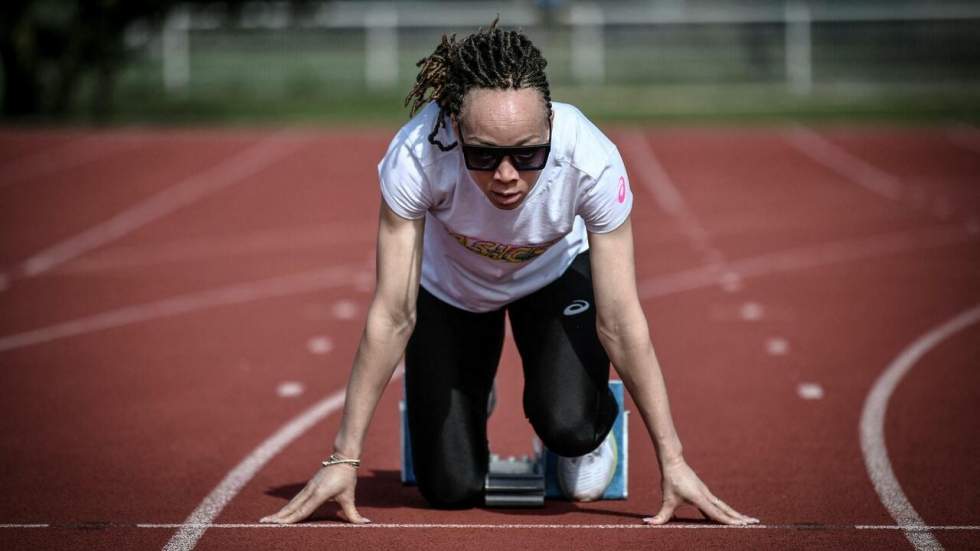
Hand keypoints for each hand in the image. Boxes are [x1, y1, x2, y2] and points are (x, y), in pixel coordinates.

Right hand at [259, 463, 370, 524]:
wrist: (342, 457)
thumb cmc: (346, 477)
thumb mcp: (350, 496)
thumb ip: (354, 513)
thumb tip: (366, 523)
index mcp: (319, 494)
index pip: (302, 510)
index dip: (290, 519)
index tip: (278, 524)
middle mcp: (310, 491)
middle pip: (291, 507)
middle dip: (277, 516)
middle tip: (263, 523)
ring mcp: (308, 489)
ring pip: (291, 503)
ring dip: (280, 512)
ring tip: (267, 520)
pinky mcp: (308, 487)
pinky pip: (295, 499)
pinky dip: (287, 507)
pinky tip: (281, 513)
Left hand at [643, 458, 758, 525]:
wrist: (674, 461)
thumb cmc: (670, 480)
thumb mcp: (666, 499)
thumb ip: (660, 515)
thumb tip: (648, 524)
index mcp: (700, 498)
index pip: (716, 513)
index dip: (729, 521)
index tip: (742, 526)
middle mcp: (707, 496)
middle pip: (726, 509)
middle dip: (740, 518)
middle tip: (755, 523)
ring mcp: (707, 493)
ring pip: (724, 506)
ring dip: (736, 514)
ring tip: (748, 521)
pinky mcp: (704, 492)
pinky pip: (717, 504)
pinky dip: (725, 510)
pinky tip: (728, 516)